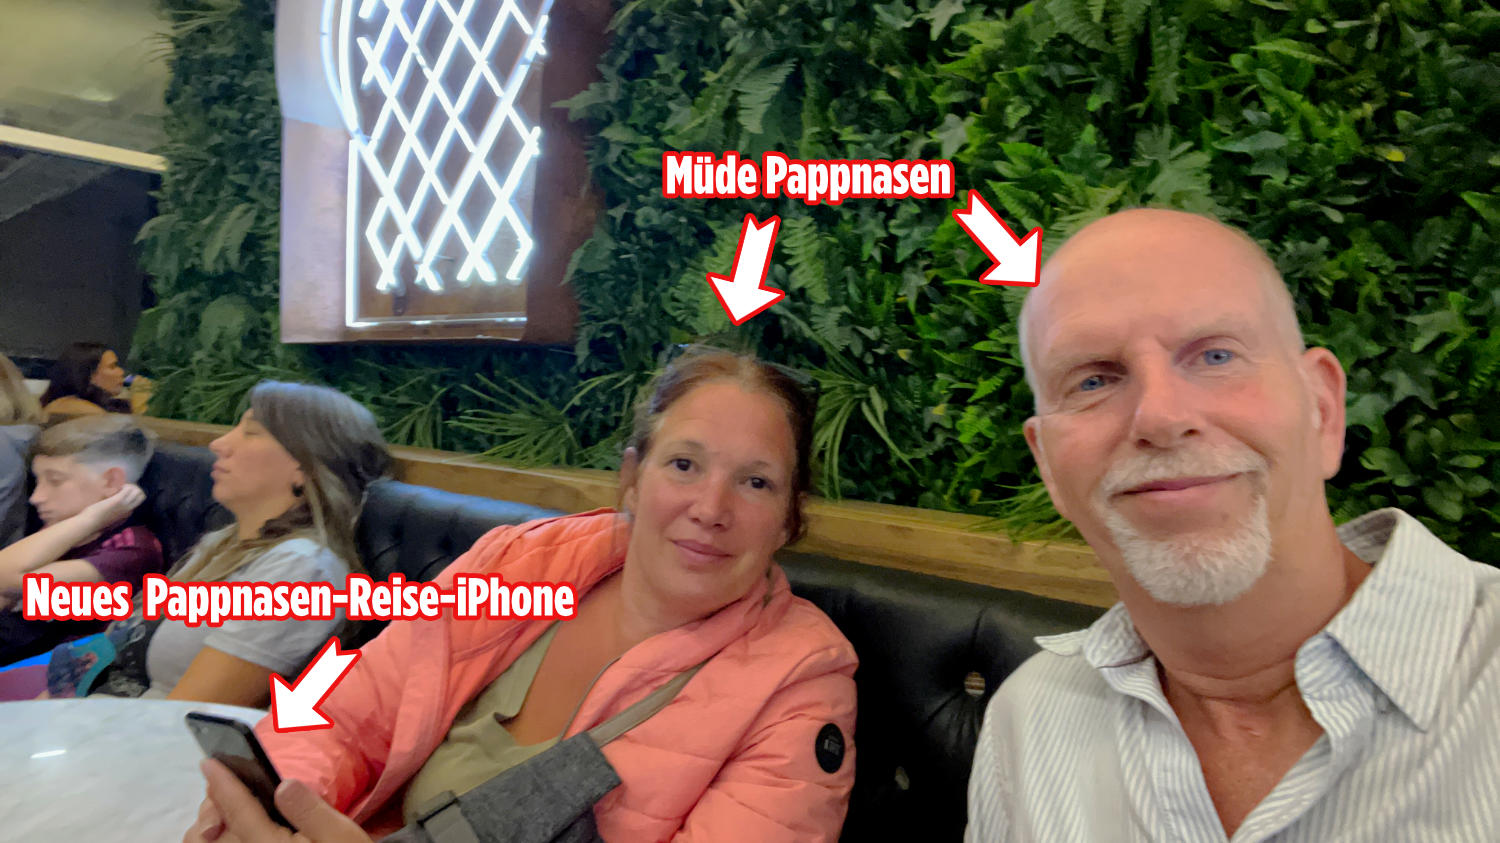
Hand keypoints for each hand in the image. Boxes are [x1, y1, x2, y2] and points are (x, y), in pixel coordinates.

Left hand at [78, 484, 144, 531]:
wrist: (90, 524)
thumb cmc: (96, 522)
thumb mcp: (110, 518)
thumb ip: (114, 512)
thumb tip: (112, 504)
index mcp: (127, 514)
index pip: (138, 501)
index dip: (132, 494)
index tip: (123, 492)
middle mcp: (129, 509)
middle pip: (141, 495)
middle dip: (135, 489)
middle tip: (124, 488)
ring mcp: (125, 505)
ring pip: (138, 491)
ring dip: (131, 486)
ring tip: (121, 487)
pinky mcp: (118, 500)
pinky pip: (129, 489)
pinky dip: (125, 485)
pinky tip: (118, 486)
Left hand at [185, 760, 372, 842]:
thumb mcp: (339, 835)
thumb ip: (310, 810)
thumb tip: (283, 784)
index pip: (238, 811)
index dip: (223, 784)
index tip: (209, 762)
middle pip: (212, 831)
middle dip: (213, 807)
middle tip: (223, 786)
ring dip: (211, 826)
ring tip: (223, 810)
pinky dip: (216, 840)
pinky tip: (226, 831)